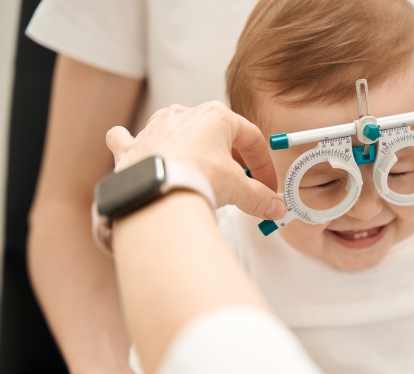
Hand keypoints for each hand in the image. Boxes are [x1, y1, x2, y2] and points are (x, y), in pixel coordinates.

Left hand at [105, 102, 285, 218]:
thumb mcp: (239, 189)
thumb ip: (259, 197)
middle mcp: (184, 115)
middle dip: (230, 158)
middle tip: (239, 181)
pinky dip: (130, 140)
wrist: (158, 193)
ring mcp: (156, 128)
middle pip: (216, 135)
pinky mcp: (133, 147)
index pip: (250, 138)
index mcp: (216, 116)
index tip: (265, 183)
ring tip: (196, 164)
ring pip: (175, 129)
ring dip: (188, 145)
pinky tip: (127, 139)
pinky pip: (128, 137)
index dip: (262, 163)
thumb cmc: (196, 178)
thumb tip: (274, 207)